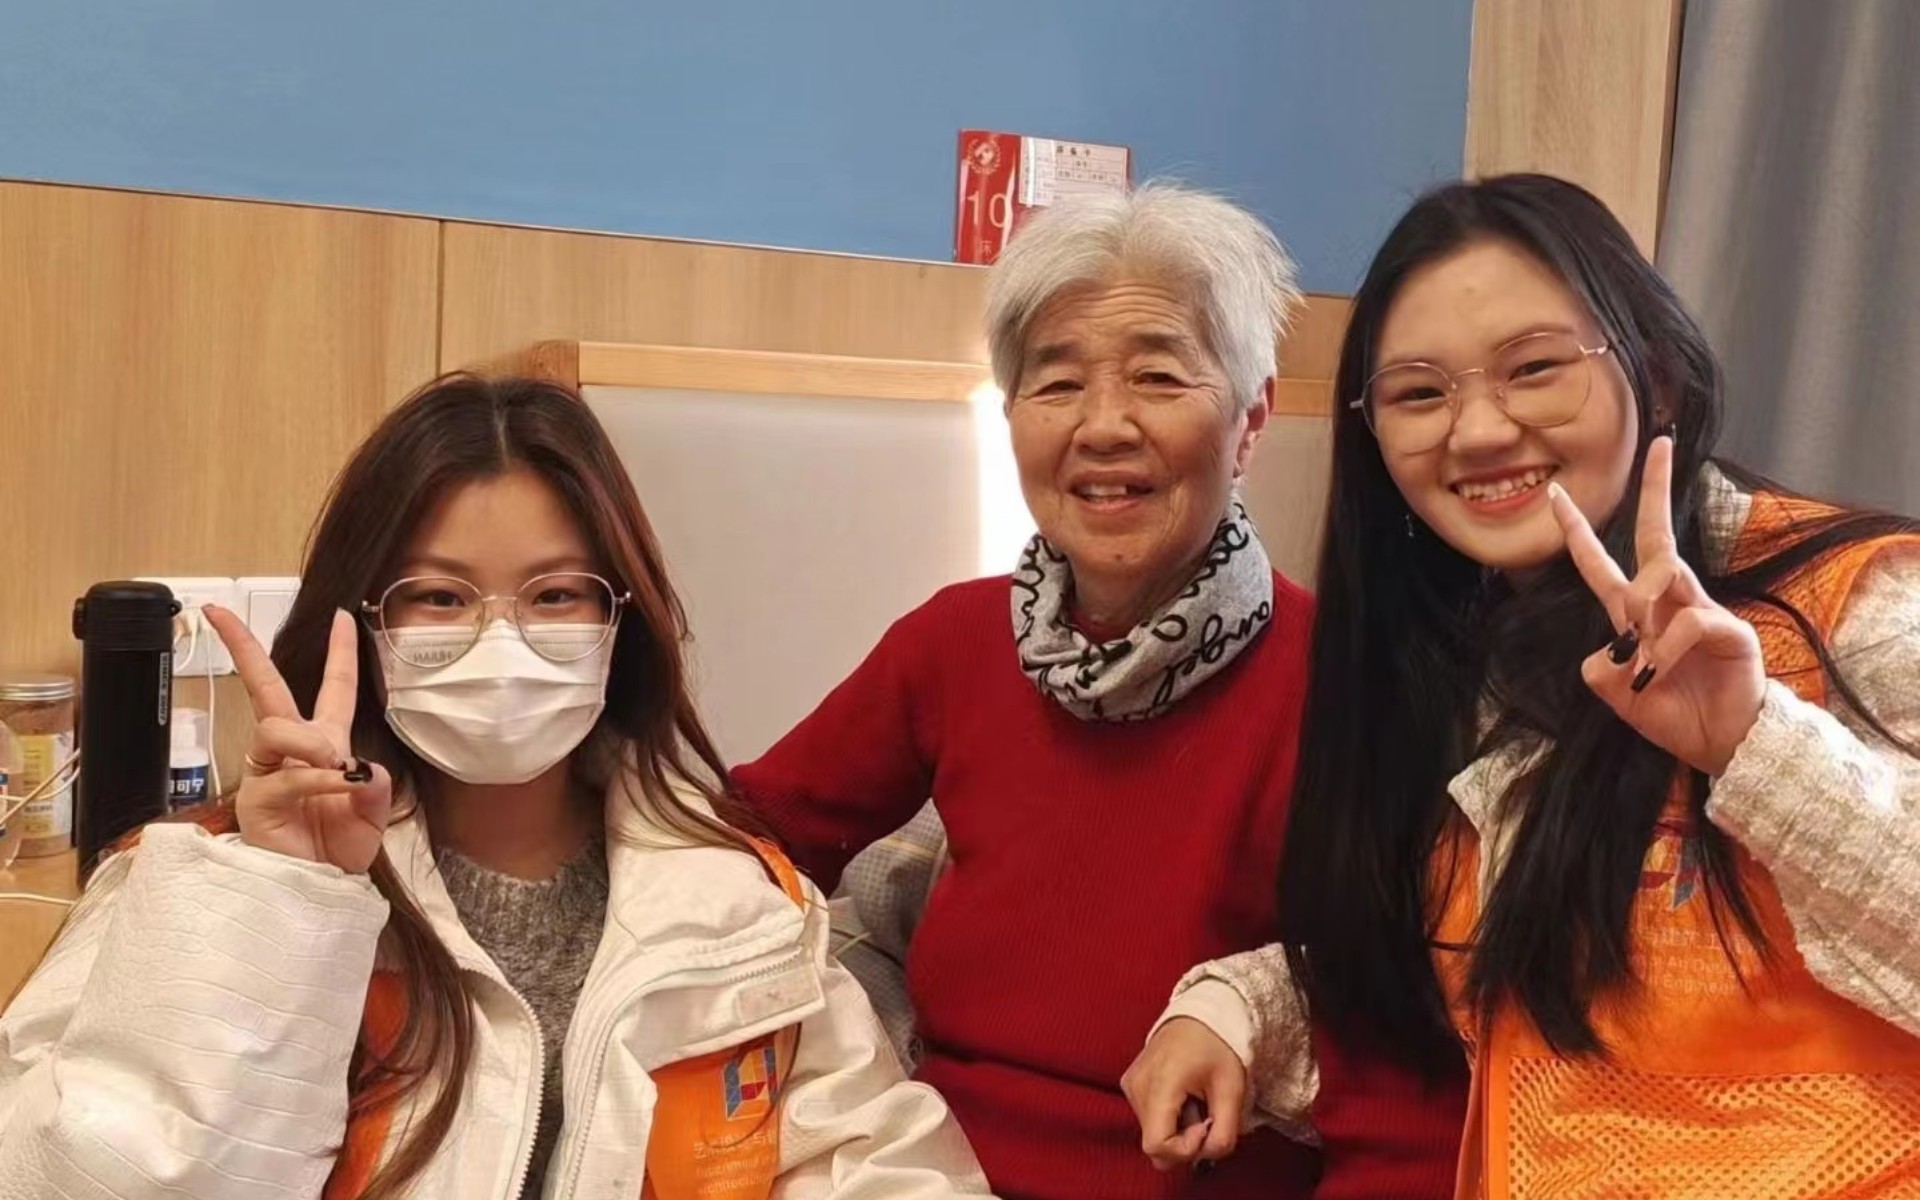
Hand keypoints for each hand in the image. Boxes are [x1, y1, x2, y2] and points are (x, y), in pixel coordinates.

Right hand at [205, 605, 391, 872]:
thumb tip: (360, 767)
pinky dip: (317, 778)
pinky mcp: (256, 799)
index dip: (339, 652)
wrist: (320, 888)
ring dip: (309, 739)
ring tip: (332, 763)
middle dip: (243, 649)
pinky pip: (287, 775)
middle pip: (266, 688)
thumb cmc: (340, 848)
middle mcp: (291, 750)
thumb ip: (376, 784)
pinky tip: (337, 785)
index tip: (341, 616)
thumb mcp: (374, 811)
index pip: (334, 688)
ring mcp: (268, 772)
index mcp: (325, 743)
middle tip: (220, 615)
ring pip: (277, 728)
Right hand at [1122, 1017, 1245, 1171]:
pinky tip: (1184, 1095)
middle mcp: (1136, 1087)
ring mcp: (1130, 1085)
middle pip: (1154, 1145)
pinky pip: (1148, 1118)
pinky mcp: (1130, 1083)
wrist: (1202, 1012)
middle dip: (1184, 1141)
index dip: (1186, 1149)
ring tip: (1195, 1099)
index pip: (1157, 1146)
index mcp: (1159, 1085)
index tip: (1207, 1125)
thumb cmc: (1219, 1046)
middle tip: (1205, 1113)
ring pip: (1152, 1133)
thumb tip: (1205, 1155)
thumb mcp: (1232, 1091)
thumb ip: (1224, 1134)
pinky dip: (1169, 1116)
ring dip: (1178, 1128)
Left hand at [1548, 435, 1765, 775]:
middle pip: (1657, 538)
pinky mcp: (1730, 631)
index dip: (1577, 531)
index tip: (1554, 494)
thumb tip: (1603, 653)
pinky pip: (1689, 622)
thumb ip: (1599, 674)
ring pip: (1666, 573)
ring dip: (1642, 604)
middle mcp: (1669, 604)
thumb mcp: (1620, 697)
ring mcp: (1702, 612)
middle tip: (1660, 445)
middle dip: (1656, 489)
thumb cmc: (1675, 717)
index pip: (1600, 565)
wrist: (1722, 748)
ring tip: (1640, 651)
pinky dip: (1666, 649)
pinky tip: (1659, 674)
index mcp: (1636, 617)